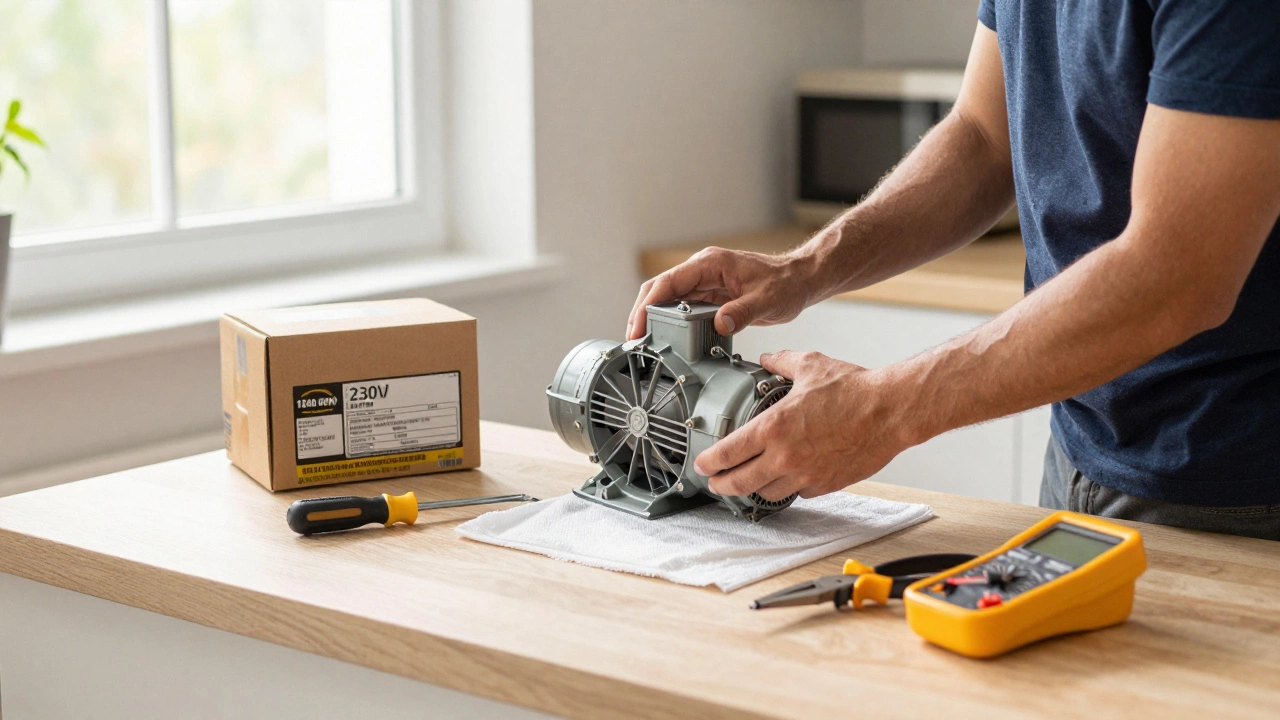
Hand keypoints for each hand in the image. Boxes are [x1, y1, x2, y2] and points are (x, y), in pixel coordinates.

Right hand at [626, 247, 814, 339]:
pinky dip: (671, 323)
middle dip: (642, 313)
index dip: (648, 304)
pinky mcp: (711, 296)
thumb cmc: (786, 284)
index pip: (668, 282)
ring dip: (655, 320)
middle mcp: (703, 270)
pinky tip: (666, 340)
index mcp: (710, 263)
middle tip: (633, 340)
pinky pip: (684, 309)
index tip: (638, 325)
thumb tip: (719, 325)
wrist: (801, 280)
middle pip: (660, 289)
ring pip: (669, 300)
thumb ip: (742, 313)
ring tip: (644, 344)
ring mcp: (705, 282)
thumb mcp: (767, 301)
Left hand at [694, 350, 923, 500]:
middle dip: (722, 485)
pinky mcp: (825, 484)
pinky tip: (787, 477)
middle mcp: (785, 455)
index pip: (728, 452)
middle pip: (740, 482)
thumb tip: (769, 357)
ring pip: (767, 493)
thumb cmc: (854, 389)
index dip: (709, 462)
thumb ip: (782, 362)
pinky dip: (788, 487)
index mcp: (773, 427)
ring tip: (748, 482)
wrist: (890, 411)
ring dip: (754, 488)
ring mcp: (805, 474)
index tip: (703, 464)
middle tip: (715, 482)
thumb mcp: (810, 365)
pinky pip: (798, 493)